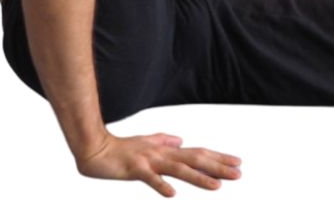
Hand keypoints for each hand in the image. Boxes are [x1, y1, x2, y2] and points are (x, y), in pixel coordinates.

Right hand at [75, 132, 242, 195]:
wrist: (95, 148)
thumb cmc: (120, 149)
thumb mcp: (146, 143)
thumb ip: (164, 140)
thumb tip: (181, 140)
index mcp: (166, 150)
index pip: (197, 153)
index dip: (218, 158)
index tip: (237, 163)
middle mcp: (162, 154)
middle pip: (195, 160)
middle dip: (218, 167)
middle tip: (239, 173)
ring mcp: (149, 161)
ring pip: (179, 169)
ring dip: (199, 178)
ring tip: (217, 186)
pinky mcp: (134, 169)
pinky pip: (150, 179)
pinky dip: (161, 185)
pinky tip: (172, 194)